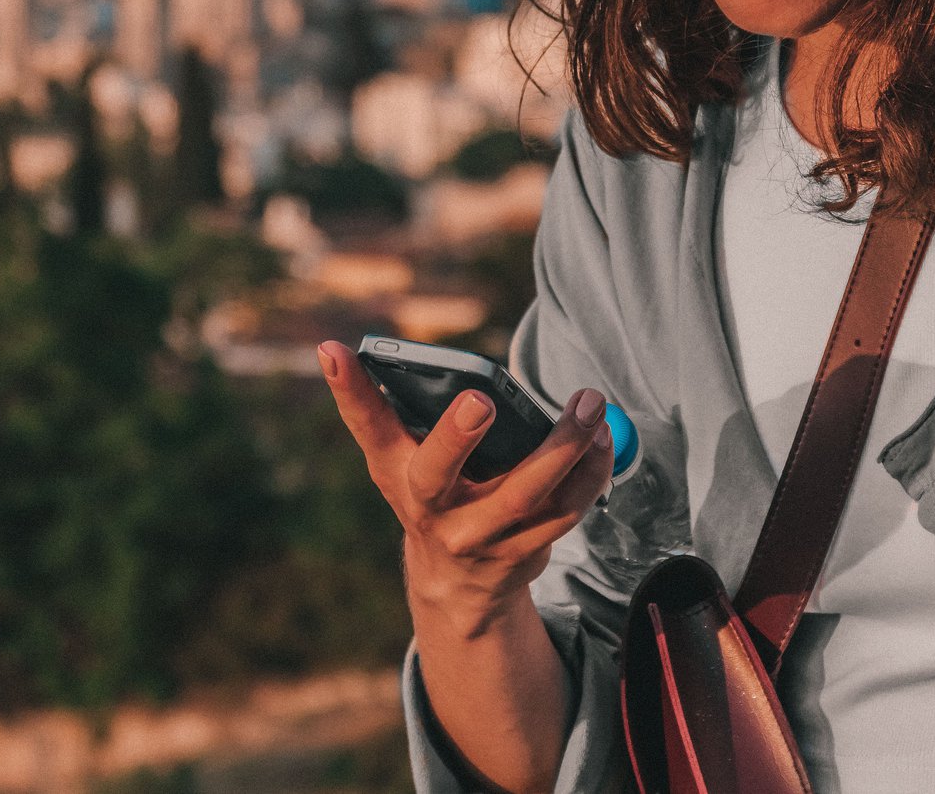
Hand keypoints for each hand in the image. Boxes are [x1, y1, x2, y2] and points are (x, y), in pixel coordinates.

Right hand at [316, 340, 615, 632]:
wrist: (456, 587)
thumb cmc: (433, 494)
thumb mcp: (404, 460)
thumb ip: (400, 411)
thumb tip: (423, 360)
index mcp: (396, 470)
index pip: (367, 425)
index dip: (349, 388)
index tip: (332, 347)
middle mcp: (429, 507)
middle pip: (438, 474)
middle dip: (457, 437)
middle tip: (480, 400)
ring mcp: (475, 535)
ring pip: (522, 493)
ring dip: (563, 448)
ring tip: (589, 405)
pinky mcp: (522, 552)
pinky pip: (564, 511)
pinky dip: (590, 472)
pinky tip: (602, 440)